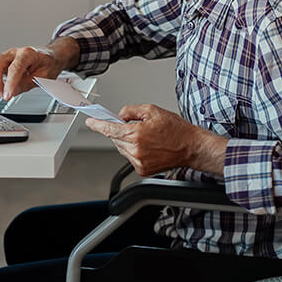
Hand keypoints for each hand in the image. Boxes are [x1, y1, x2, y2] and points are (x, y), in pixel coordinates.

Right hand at [0, 46, 60, 99]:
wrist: (49, 57)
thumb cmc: (48, 65)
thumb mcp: (44, 77)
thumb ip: (27, 84)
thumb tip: (12, 92)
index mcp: (28, 54)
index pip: (14, 68)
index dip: (9, 84)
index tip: (7, 96)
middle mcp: (14, 52)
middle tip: (3, 95)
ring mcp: (6, 55)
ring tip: (0, 91)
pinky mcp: (0, 60)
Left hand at [86, 104, 227, 177]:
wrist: (191, 147)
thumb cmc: (176, 130)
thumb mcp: (153, 111)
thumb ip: (132, 110)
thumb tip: (120, 115)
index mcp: (136, 134)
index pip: (110, 129)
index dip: (98, 125)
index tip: (91, 122)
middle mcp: (135, 150)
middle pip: (115, 139)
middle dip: (120, 131)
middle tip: (135, 126)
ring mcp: (138, 162)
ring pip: (122, 149)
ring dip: (127, 141)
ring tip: (146, 137)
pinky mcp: (142, 170)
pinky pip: (130, 158)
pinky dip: (134, 151)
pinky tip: (148, 147)